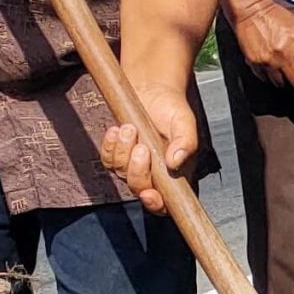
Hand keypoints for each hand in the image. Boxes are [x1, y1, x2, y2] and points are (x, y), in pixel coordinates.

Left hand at [100, 78, 197, 215]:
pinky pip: (108, 159)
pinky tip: (117, 130)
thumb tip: (175, 162)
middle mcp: (155, 174)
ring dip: (123, 152)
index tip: (149, 194)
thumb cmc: (172, 108)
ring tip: (130, 128)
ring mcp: (134, 166)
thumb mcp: (185, 122)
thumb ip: (185, 142)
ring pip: (122, 173)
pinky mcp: (118, 154)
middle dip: (137, 170)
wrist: (153, 89)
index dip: (156, 204)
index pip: (166, 202)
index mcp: (175, 174)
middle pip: (139, 188)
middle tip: (142, 147)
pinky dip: (110, 146)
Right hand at [229, 0, 293, 87]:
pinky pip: (266, 80)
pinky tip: (272, 66)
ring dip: (285, 79)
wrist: (250, 11)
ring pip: (282, 84)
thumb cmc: (276, 16)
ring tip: (284, 69)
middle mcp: (284, 54)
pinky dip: (270, 76)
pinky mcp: (255, 64)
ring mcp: (268, 61)